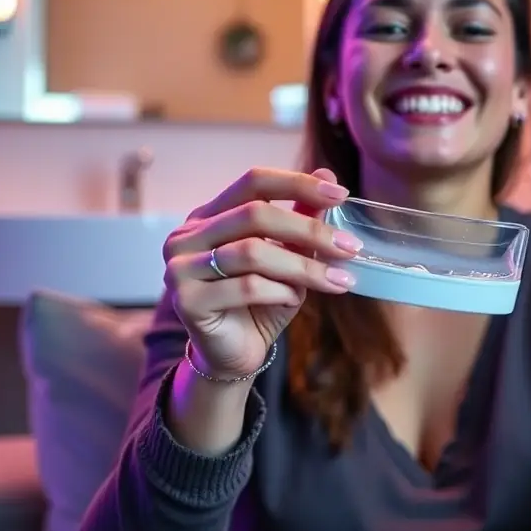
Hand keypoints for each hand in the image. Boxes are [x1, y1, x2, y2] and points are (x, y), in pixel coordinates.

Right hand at [162, 167, 360, 379]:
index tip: (341, 195)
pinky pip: (245, 287)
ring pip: (252, 253)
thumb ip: (301, 219)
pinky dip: (280, 292)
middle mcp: (188, 236)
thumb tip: (328, 175)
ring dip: (303, 267)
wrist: (233, 355)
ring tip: (334, 281)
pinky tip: (294, 300)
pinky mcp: (186, 301)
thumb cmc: (261, 301)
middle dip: (309, 230)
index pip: (253, 182)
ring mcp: (180, 268)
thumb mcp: (288, 257)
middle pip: (254, 215)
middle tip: (350, 246)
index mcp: (209, 215)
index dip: (297, 184)